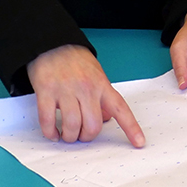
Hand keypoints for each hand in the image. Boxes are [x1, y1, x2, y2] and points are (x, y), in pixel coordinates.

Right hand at [26, 44, 144, 146]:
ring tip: (66, 134)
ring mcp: (66, 90)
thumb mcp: (96, 74)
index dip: (131, 127)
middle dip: (86, 137)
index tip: (139, 142)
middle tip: (81, 135)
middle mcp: (86, 88)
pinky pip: (48, 121)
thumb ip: (102, 96)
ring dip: (69, 136)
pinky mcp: (47, 92)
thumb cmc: (76, 61)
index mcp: (102, 84)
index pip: (120, 108)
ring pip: (72, 126)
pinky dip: (50, 132)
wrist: (52, 43)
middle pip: (92, 125)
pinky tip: (52, 132)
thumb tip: (107, 118)